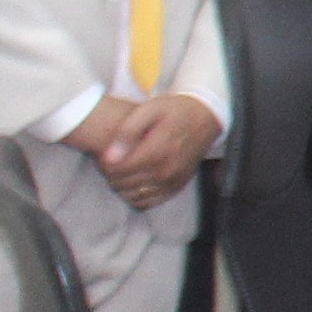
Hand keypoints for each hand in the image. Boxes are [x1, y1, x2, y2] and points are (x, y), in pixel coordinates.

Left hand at [64, 93, 218, 209]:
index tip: (105, 155)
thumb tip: (109, 157)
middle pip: (125, 184)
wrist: (206, 117)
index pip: (118, 170)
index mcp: (157, 151)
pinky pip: (149, 202)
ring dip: (122, 187)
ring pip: (135, 196)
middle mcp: (167, 170)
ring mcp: (174, 181)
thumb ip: (127, 131)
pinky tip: (135, 183)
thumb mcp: (149, 109)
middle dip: (112, 175)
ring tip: (122, 171)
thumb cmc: (174, 111)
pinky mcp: (178, 186)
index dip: (105, 164)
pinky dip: (136, 197)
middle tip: (113, 162)